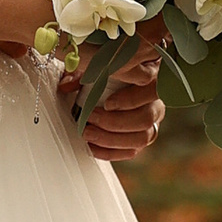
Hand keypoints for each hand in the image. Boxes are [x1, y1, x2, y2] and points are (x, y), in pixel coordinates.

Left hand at [67, 28, 164, 161]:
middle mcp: (155, 103)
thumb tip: (66, 85)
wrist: (104, 91)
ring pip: (142, 138)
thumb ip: (81, 74)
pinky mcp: (140, 140)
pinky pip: (132, 151)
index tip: (107, 104)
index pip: (151, 90)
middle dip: (115, 122)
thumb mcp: (92, 68)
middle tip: (90, 119)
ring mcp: (151, 124)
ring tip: (88, 133)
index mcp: (150, 80)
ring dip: (112, 139)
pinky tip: (92, 147)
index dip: (130, 100)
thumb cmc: (102, 75)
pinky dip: (110, 152)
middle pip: (146, 118)